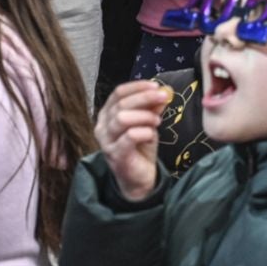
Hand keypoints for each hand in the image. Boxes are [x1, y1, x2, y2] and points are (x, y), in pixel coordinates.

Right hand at [95, 80, 170, 201]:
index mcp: (107, 114)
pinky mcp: (115, 155)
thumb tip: (164, 92)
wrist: (138, 179)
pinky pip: (129, 136)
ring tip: (157, 121)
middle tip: (163, 98)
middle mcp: (102, 126)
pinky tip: (152, 134)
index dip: (137, 87)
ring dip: (144, 116)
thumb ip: (152, 108)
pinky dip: (144, 131)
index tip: (156, 86)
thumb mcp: (148, 123)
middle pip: (121, 104)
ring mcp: (106, 142)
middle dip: (145, 98)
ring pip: (122, 118)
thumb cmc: (140, 148)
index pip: (118, 93)